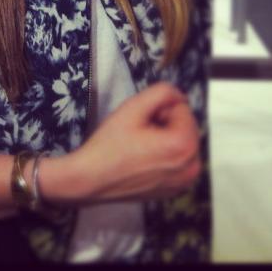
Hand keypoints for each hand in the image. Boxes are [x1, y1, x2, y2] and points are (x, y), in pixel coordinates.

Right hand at [42, 82, 200, 205]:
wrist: (92, 179)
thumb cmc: (110, 145)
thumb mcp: (132, 108)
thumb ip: (160, 92)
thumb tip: (177, 94)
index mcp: (184, 145)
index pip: (182, 108)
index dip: (158, 107)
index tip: (140, 118)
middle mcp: (191, 166)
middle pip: (184, 126)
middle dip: (164, 121)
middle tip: (137, 129)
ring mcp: (185, 182)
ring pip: (182, 143)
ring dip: (164, 137)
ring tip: (139, 143)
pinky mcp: (176, 190)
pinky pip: (178, 161)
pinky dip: (165, 154)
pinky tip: (142, 157)